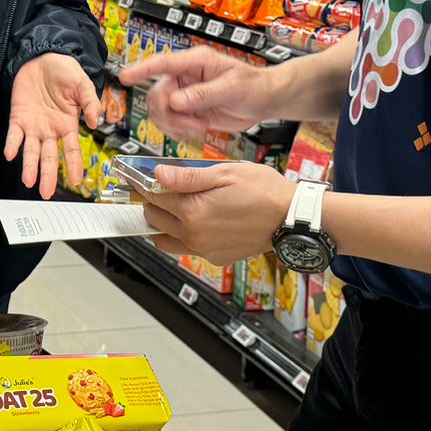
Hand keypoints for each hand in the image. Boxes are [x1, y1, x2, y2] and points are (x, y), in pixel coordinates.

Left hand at [5, 53, 102, 199]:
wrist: (43, 57)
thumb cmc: (65, 71)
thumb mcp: (82, 84)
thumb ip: (91, 102)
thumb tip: (96, 121)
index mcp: (67, 124)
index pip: (71, 149)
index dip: (74, 165)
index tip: (76, 180)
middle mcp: (50, 129)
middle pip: (49, 156)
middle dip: (48, 175)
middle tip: (46, 193)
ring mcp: (34, 125)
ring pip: (31, 151)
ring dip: (29, 166)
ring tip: (28, 181)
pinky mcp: (18, 117)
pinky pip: (14, 134)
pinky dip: (12, 144)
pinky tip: (11, 154)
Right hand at [117, 47, 274, 139]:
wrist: (263, 101)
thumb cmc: (252, 85)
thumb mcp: (231, 88)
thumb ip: (203, 94)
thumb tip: (176, 102)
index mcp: (195, 62)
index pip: (163, 63)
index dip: (141, 70)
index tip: (124, 77)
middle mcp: (185, 77)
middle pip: (157, 94)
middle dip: (168, 114)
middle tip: (190, 125)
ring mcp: (185, 94)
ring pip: (160, 111)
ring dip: (173, 125)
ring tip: (196, 128)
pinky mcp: (188, 111)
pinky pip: (170, 122)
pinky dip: (178, 131)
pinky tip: (195, 130)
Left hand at [139, 162, 296, 266]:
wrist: (290, 217)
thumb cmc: (264, 191)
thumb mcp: (225, 173)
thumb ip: (188, 177)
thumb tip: (159, 174)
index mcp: (194, 212)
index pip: (153, 197)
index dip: (144, 184)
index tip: (139, 177)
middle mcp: (195, 236)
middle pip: (154, 220)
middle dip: (153, 203)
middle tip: (163, 189)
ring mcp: (205, 250)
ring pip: (165, 241)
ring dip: (163, 224)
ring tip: (176, 207)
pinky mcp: (216, 257)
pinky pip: (188, 249)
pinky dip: (184, 236)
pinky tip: (199, 220)